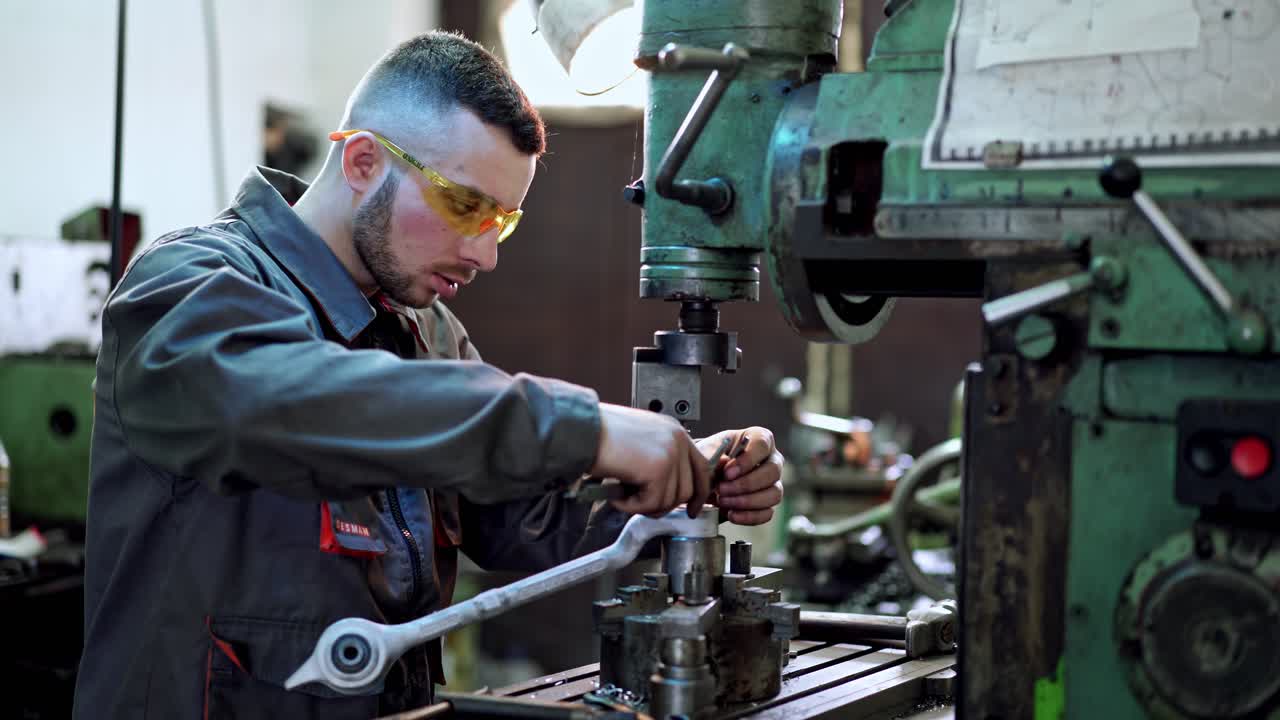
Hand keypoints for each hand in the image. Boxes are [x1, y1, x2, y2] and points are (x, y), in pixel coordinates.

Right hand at [590, 403, 712, 517]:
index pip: (700, 468)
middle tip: (642, 505)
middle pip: (688, 489)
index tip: (692, 508)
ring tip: (621, 493)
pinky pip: (652, 503)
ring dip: (643, 505)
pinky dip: (631, 506)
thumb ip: (657, 458)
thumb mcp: (639, 441)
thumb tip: (664, 488)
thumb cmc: (599, 434)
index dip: (698, 493)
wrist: (581, 430)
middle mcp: (677, 439)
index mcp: (674, 431)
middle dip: (665, 505)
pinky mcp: (659, 469)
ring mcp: (671, 453)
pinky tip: (617, 495)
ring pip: (670, 500)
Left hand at [697, 427, 783, 525]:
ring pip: (774, 494)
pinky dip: (749, 516)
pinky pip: (767, 513)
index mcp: (759, 439)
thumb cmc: (709, 458)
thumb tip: (726, 462)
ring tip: (723, 502)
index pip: (763, 445)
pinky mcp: (768, 504)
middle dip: (745, 484)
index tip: (727, 473)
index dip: (747, 461)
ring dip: (747, 502)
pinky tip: (732, 515)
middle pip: (772, 472)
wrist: (704, 477)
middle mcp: (772, 460)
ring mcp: (773, 483)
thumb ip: (715, 455)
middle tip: (721, 490)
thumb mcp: (707, 452)